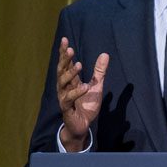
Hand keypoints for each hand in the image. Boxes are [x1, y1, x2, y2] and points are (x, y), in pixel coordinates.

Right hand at [56, 37, 108, 151]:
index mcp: (70, 81)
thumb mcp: (96, 86)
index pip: (66, 64)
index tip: (65, 40)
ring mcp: (64, 97)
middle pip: (61, 70)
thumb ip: (99, 71)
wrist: (82, 126)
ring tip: (79, 64)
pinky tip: (84, 86)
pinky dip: (77, 92)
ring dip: (70, 73)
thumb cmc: (86, 106)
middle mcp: (64, 87)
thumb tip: (105, 54)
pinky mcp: (66, 108)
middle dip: (64, 59)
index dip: (65, 52)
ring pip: (63, 82)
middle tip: (70, 49)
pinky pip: (69, 98)